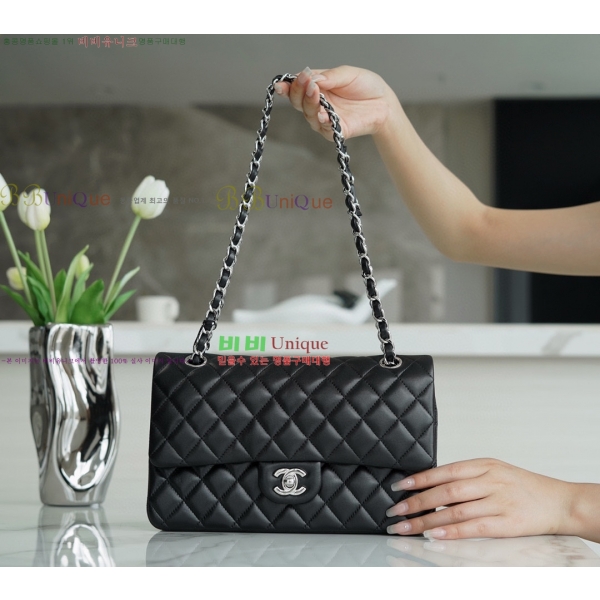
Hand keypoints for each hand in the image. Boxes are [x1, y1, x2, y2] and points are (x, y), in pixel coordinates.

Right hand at [274, 66, 397, 140]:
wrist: (385, 103)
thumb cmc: (366, 86)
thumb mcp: (348, 74)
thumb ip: (330, 76)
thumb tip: (311, 78)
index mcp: (318, 87)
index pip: (297, 87)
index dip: (287, 86)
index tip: (280, 84)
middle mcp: (318, 103)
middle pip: (298, 101)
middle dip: (297, 91)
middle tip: (305, 82)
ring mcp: (325, 118)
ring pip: (308, 114)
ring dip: (309, 102)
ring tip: (315, 91)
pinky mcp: (335, 131)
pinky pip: (324, 127)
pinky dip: (321, 119)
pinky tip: (321, 112)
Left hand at [386, 458, 573, 539]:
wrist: (559, 501)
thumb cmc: (522, 485)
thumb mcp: (494, 470)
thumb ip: (466, 477)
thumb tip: (433, 489)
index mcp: (483, 464)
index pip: (443, 471)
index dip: (419, 479)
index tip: (398, 487)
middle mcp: (489, 480)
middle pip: (445, 492)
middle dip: (416, 502)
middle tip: (395, 511)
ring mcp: (498, 502)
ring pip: (455, 512)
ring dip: (427, 522)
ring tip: (407, 528)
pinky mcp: (507, 523)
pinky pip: (474, 528)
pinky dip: (452, 533)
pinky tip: (434, 537)